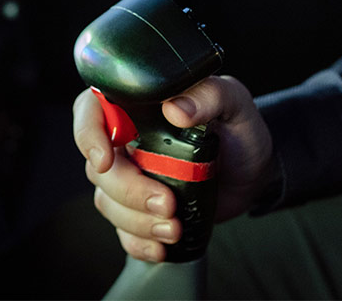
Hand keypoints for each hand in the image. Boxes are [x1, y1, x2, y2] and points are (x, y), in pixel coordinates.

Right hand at [72, 76, 272, 261]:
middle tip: (166, 202)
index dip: (88, 134)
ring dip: (137, 220)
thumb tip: (177, 109)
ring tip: (174, 226)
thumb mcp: (234, 103)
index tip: (105, 160)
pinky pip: (123, 229)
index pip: (91, 110)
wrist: (253, 171)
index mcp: (136, 106)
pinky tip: (163, 245)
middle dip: (128, 190)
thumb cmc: (238, 129)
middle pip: (97, 167)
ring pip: (107, 201)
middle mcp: (125, 140)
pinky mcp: (140, 208)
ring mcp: (130, 176)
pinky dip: (139, 242)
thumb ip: (210, 95)